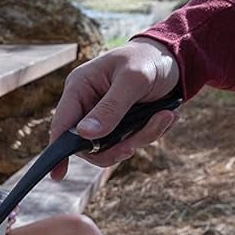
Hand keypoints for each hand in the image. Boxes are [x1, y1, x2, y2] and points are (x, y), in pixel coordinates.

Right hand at [49, 38, 180, 178]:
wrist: (176, 59)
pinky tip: (166, 115)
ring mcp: (105, 116)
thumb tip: (84, 135)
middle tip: (136, 144)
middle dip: (117, 146)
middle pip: (88, 144)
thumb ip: (110, 108)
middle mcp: (88, 104)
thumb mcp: (133, 80)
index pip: (62, 124)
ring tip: (165, 116)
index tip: (58, 175)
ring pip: (113, 146)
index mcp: (80, 87)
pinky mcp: (122, 124)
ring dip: (141, 137)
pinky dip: (150, 132)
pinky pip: (130, 141)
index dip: (58, 151)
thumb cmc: (149, 60)